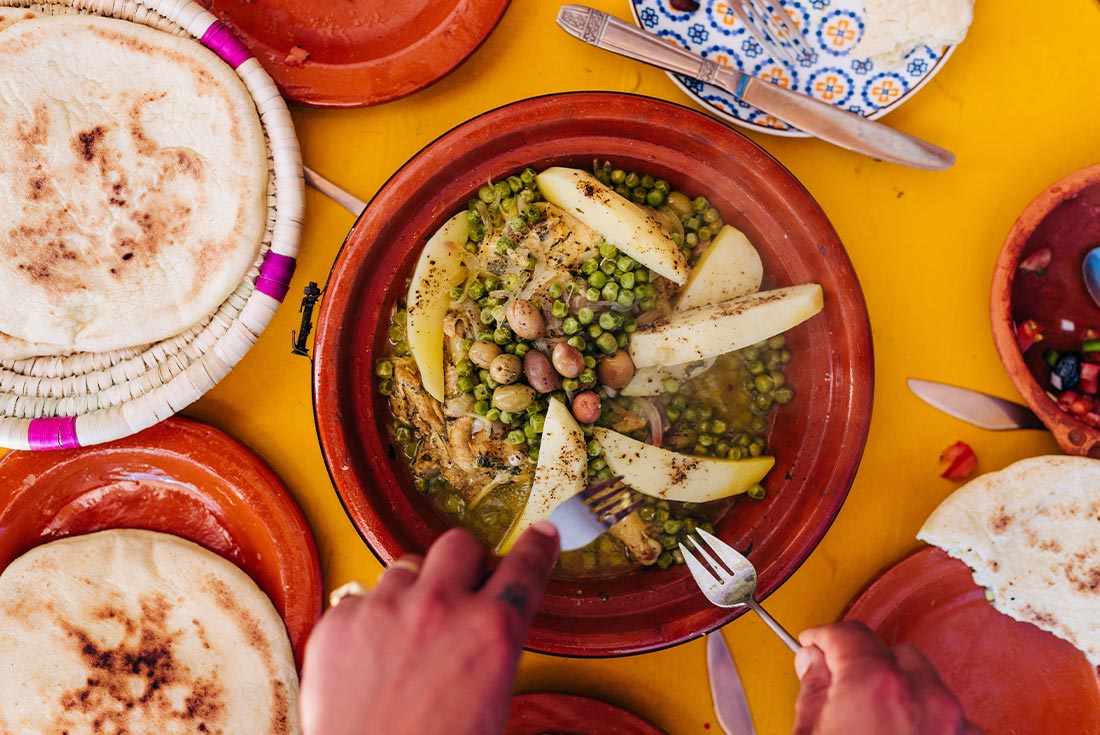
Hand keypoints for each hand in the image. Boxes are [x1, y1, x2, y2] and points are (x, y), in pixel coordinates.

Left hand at [300, 523, 559, 734]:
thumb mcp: (492, 699)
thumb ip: (493, 645)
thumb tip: (491, 618)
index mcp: (492, 631)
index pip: (525, 566)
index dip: (537, 546)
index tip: (541, 535)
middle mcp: (441, 608)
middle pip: (460, 543)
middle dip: (464, 561)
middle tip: (461, 584)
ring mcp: (385, 610)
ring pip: (406, 566)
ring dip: (414, 590)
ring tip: (408, 632)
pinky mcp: (339, 622)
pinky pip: (361, 598)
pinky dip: (369, 619)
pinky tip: (371, 654)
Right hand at [792, 622, 983, 734]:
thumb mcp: (808, 734)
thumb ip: (813, 690)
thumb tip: (815, 664)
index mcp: (877, 686)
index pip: (849, 633)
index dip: (824, 636)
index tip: (815, 644)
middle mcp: (926, 698)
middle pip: (894, 654)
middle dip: (868, 665)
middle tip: (842, 687)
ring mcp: (956, 725)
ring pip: (927, 685)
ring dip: (903, 693)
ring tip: (877, 722)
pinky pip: (951, 718)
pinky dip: (929, 720)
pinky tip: (907, 734)